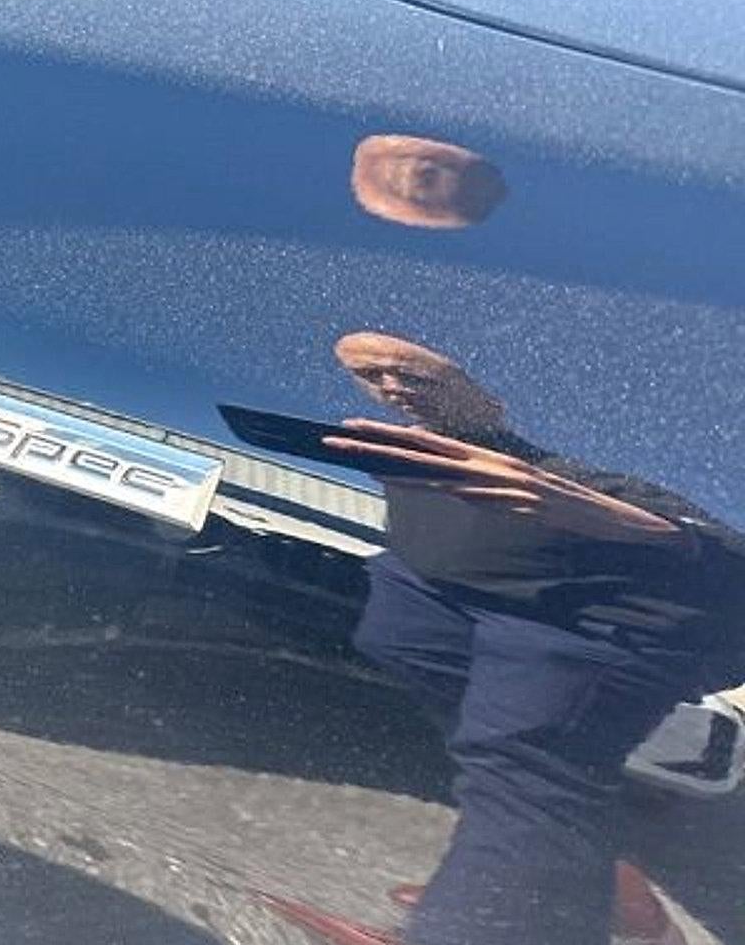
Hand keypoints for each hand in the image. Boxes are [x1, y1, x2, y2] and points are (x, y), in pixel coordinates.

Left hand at [322, 419, 682, 543]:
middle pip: (417, 447)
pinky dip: (422, 483)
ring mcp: (493, 478)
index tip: (351, 427)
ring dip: (388, 458)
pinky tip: (394, 478)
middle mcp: (484, 461)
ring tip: (352, 450)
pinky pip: (454, 490)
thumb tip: (441, 487)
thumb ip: (473, 485)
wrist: (609, 517)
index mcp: (482, 457)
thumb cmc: (556, 507)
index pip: (425, 443)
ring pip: (429, 466)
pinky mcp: (504, 496)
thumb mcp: (507, 492)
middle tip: (334, 433)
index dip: (388, 434)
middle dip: (374, 440)